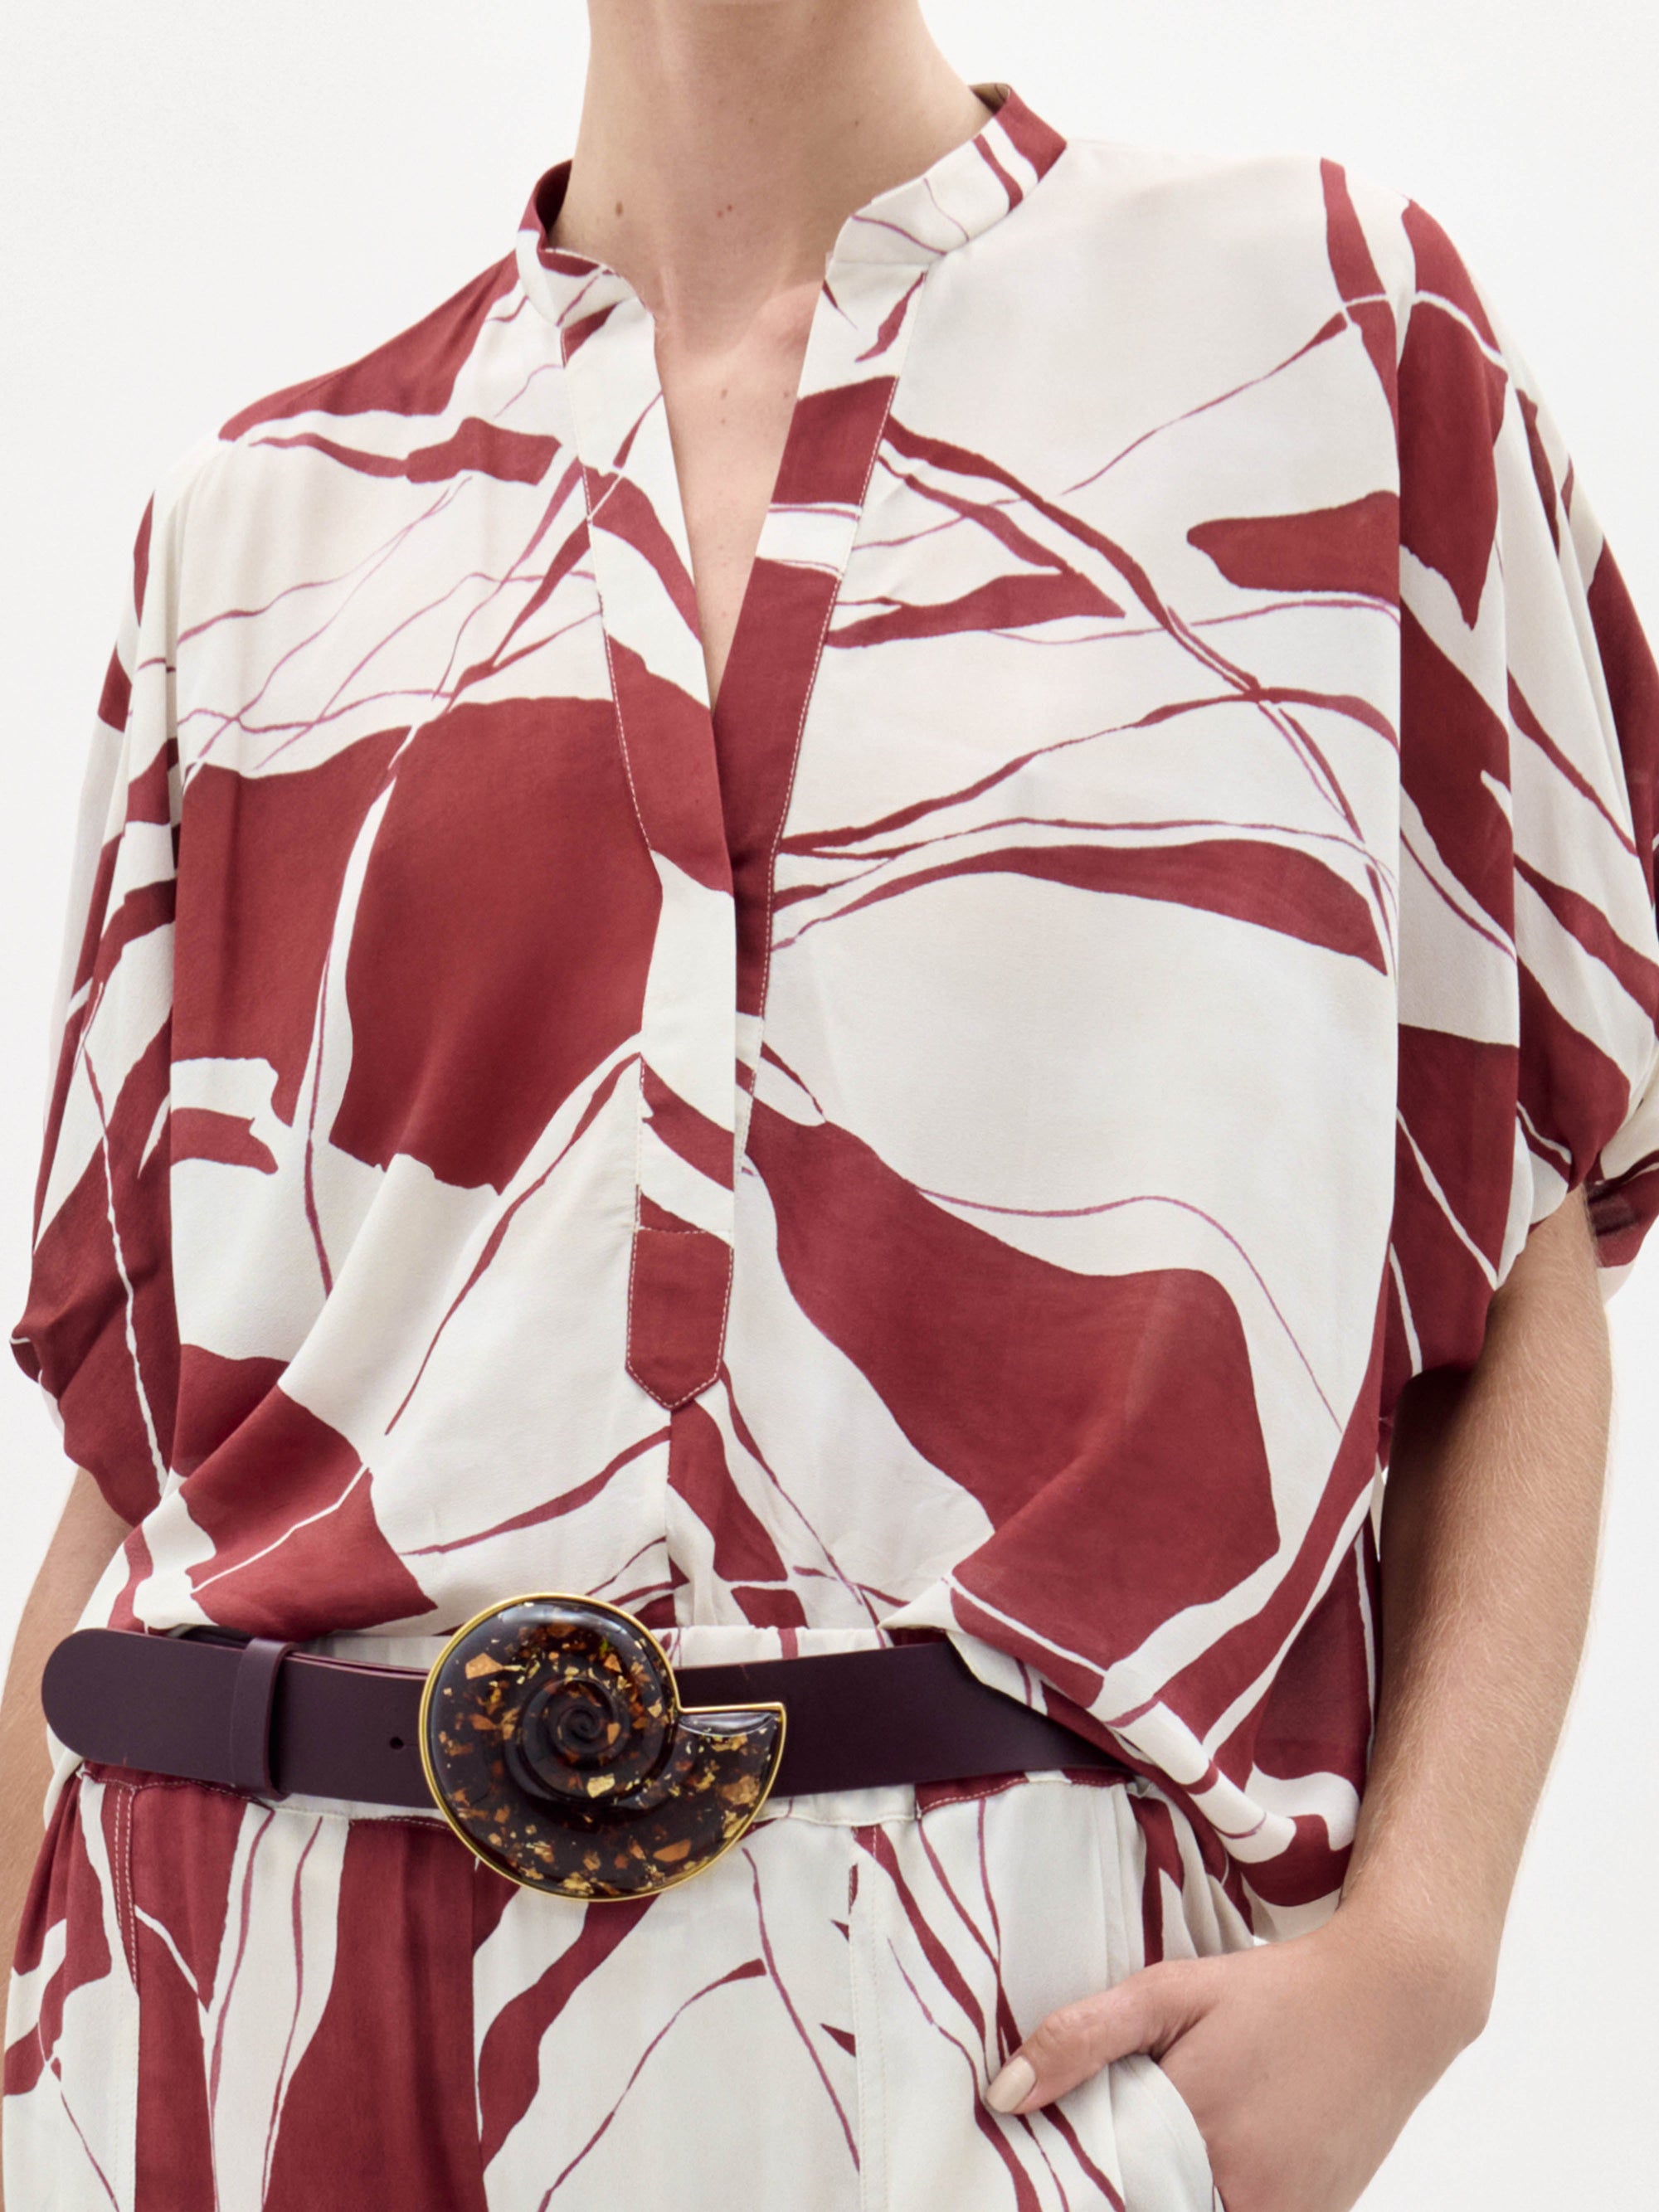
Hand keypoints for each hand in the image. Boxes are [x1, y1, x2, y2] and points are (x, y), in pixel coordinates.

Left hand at [982, 1900, 1490, 2211]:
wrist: (1389, 2005)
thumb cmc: (1272, 1993)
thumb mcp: (1171, 1992)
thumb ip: (1083, 2038)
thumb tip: (1004, 2095)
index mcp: (1198, 2128)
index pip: (1106, 2187)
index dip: (1076, 2178)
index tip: (1050, 2162)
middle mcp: (1247, 2188)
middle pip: (1150, 2205)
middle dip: (1122, 2184)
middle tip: (1109, 2145)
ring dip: (1166, 2191)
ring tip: (1160, 2145)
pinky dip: (1216, 2195)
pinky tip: (1211, 2158)